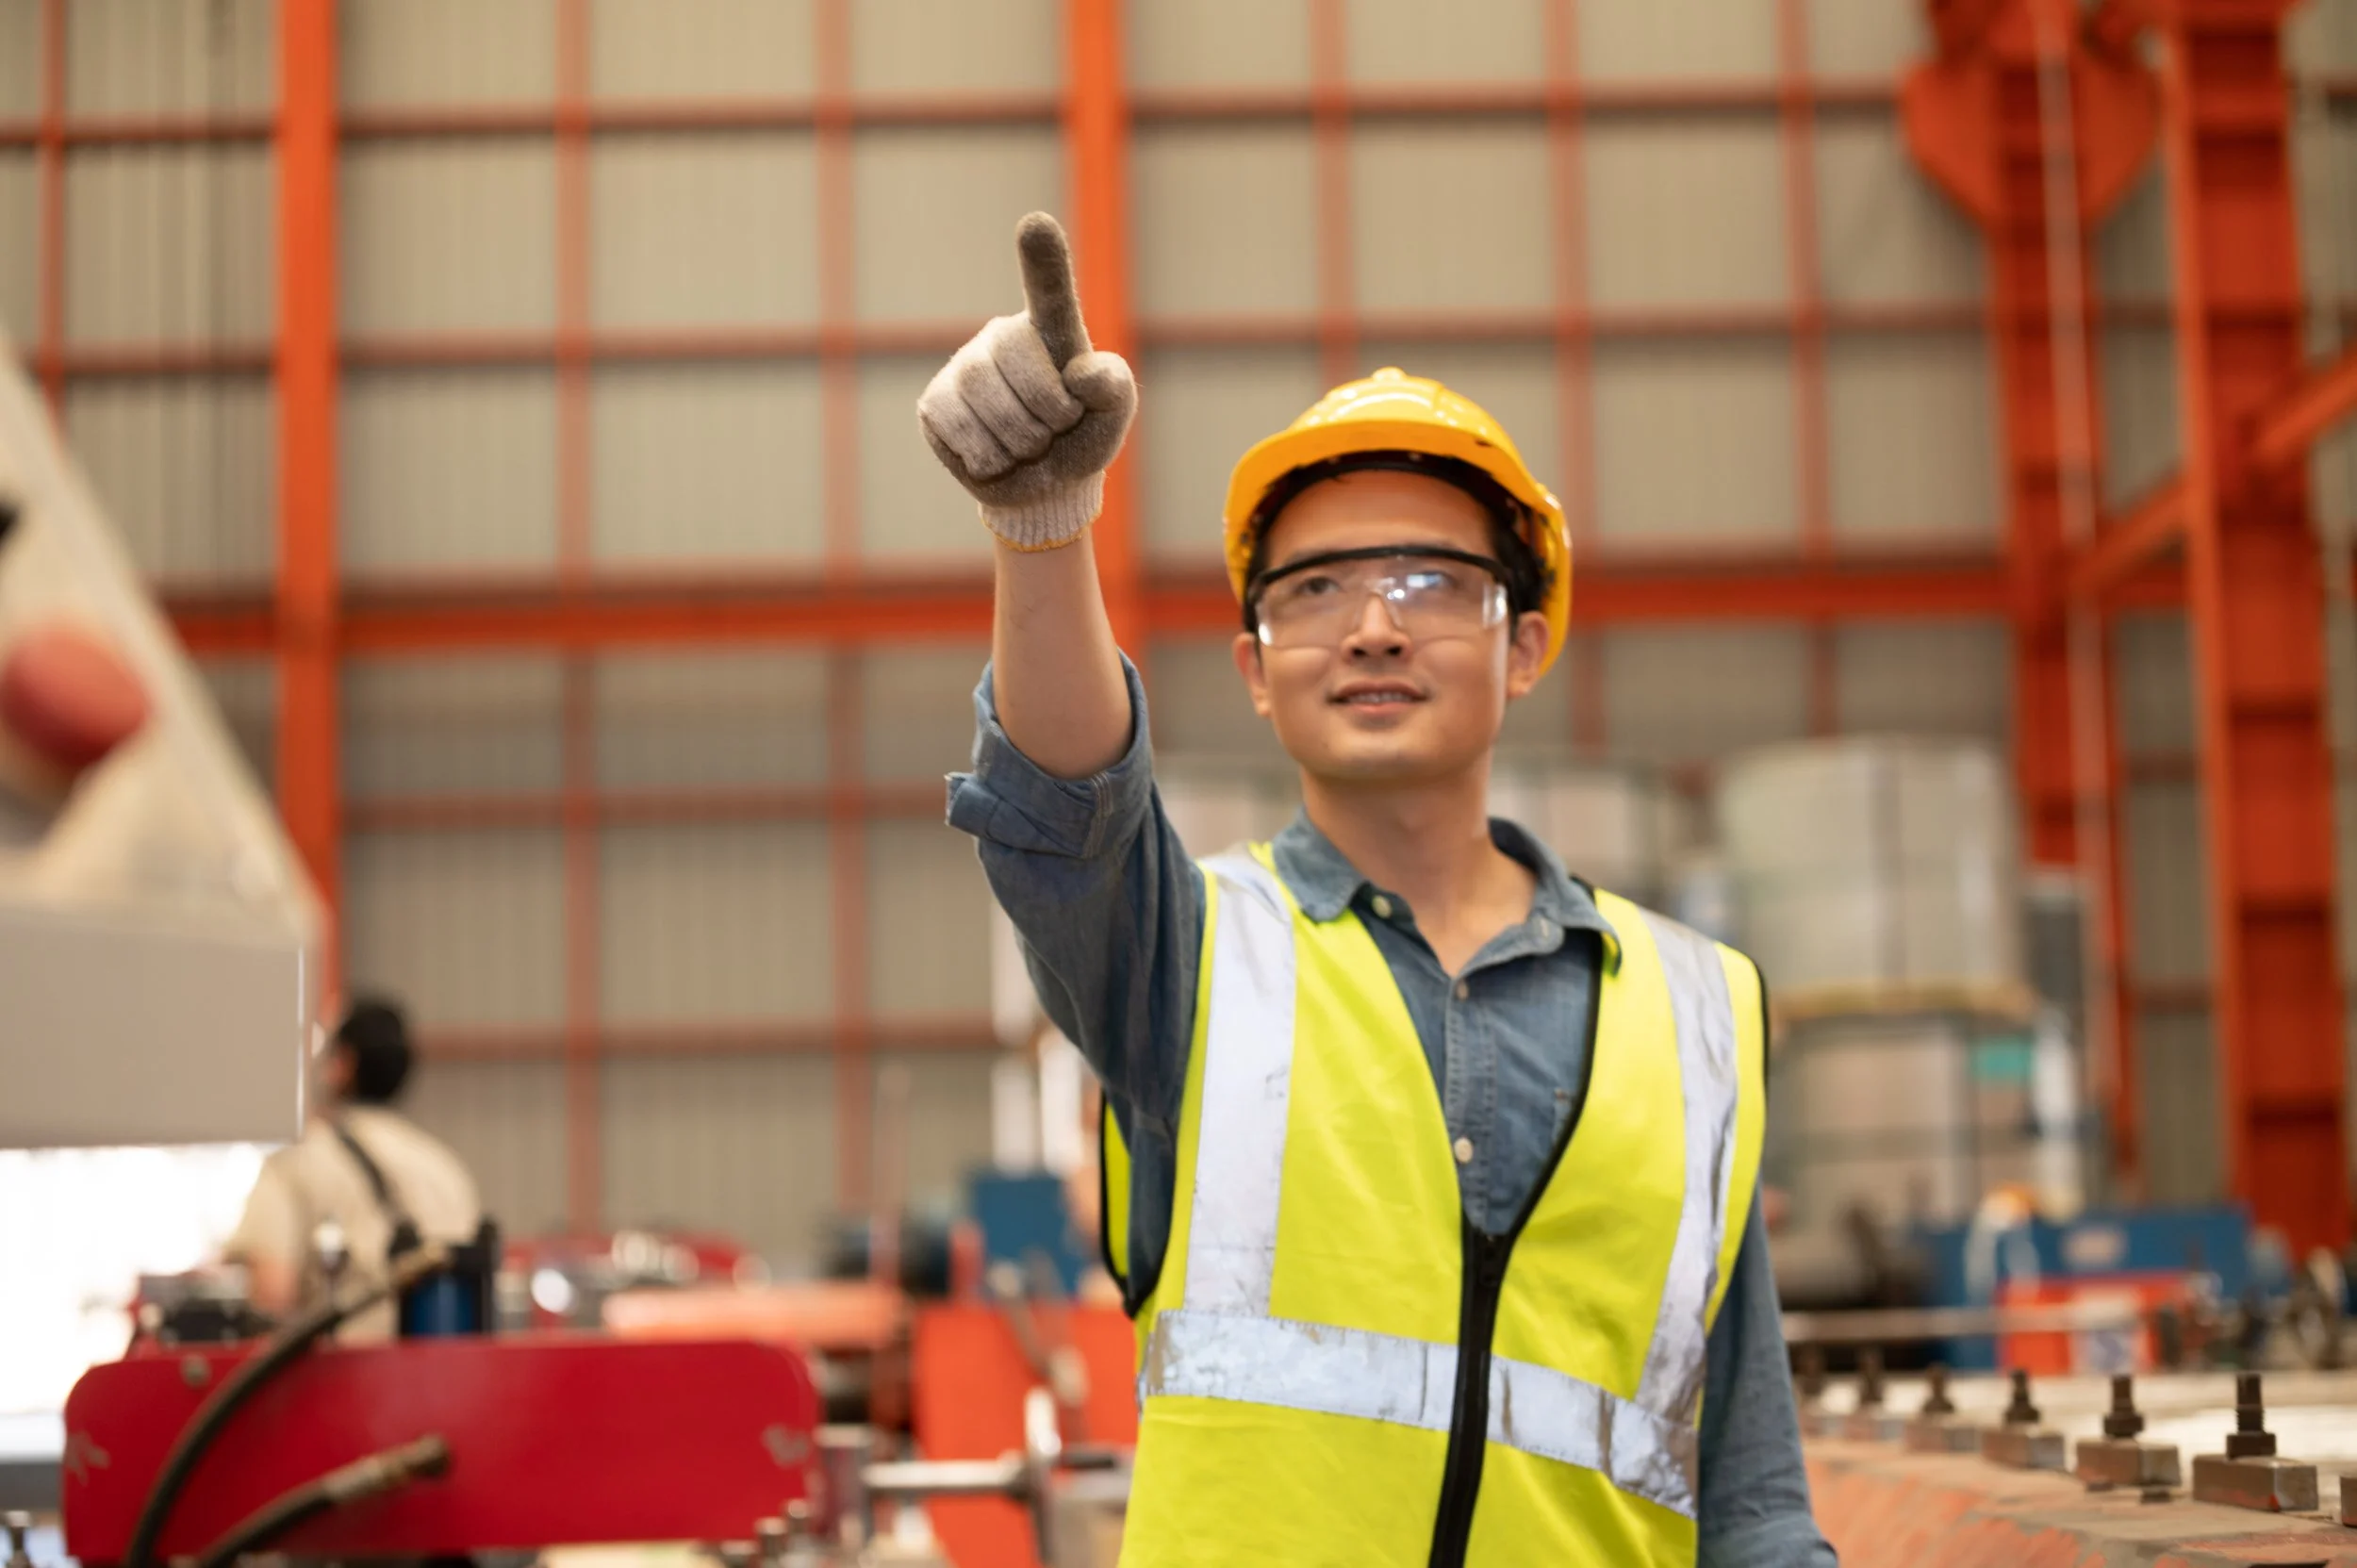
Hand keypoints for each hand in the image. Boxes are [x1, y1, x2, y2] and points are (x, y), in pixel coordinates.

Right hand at [917, 212, 1136, 549]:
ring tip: (1028, 447)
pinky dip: (986, 456)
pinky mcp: (934, 404)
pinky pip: (956, 427)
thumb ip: (1113, 389)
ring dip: (1018, 440)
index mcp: (1048, 331)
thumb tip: (1084, 373)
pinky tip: (996, 457)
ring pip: (981, 395)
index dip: (1042, 259)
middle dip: (1046, 411)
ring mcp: (962, 367)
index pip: (1047, 291)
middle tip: (1055, 431)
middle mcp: (1000, 338)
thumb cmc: (1081, 437)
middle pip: (1012, 359)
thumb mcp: (1111, 415)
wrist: (1043, 487)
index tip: (1035, 225)